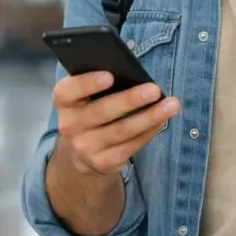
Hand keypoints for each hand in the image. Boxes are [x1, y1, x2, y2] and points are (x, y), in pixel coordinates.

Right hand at [53, 72, 179, 176]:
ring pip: (122, 131)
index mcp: (64, 101)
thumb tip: (132, 73)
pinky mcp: (104, 163)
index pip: (69, 91)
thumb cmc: (90, 108)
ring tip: (171, 104)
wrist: (80, 151)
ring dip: (150, 117)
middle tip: (154, 89)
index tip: (110, 76)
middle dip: (130, 100)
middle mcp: (70, 126)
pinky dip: (150, 131)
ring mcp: (85, 147)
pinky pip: (131, 145)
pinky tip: (163, 119)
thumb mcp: (85, 95)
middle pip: (101, 111)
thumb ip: (100, 82)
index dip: (87, 83)